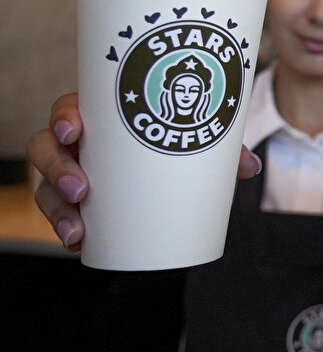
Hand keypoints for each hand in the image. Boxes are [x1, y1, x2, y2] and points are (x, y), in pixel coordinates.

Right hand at [27, 93, 261, 251]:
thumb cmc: (176, 143)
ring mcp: (70, 172)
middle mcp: (78, 143)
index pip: (69, 108)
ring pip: (46, 186)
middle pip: (46, 148)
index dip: (64, 117)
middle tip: (80, 188)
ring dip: (56, 208)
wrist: (171, 171)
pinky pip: (58, 214)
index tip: (75, 130)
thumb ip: (222, 151)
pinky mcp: (74, 201)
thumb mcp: (196, 142)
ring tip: (78, 228)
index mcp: (101, 116)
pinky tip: (77, 243)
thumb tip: (249, 167)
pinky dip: (65, 229)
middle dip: (56, 168)